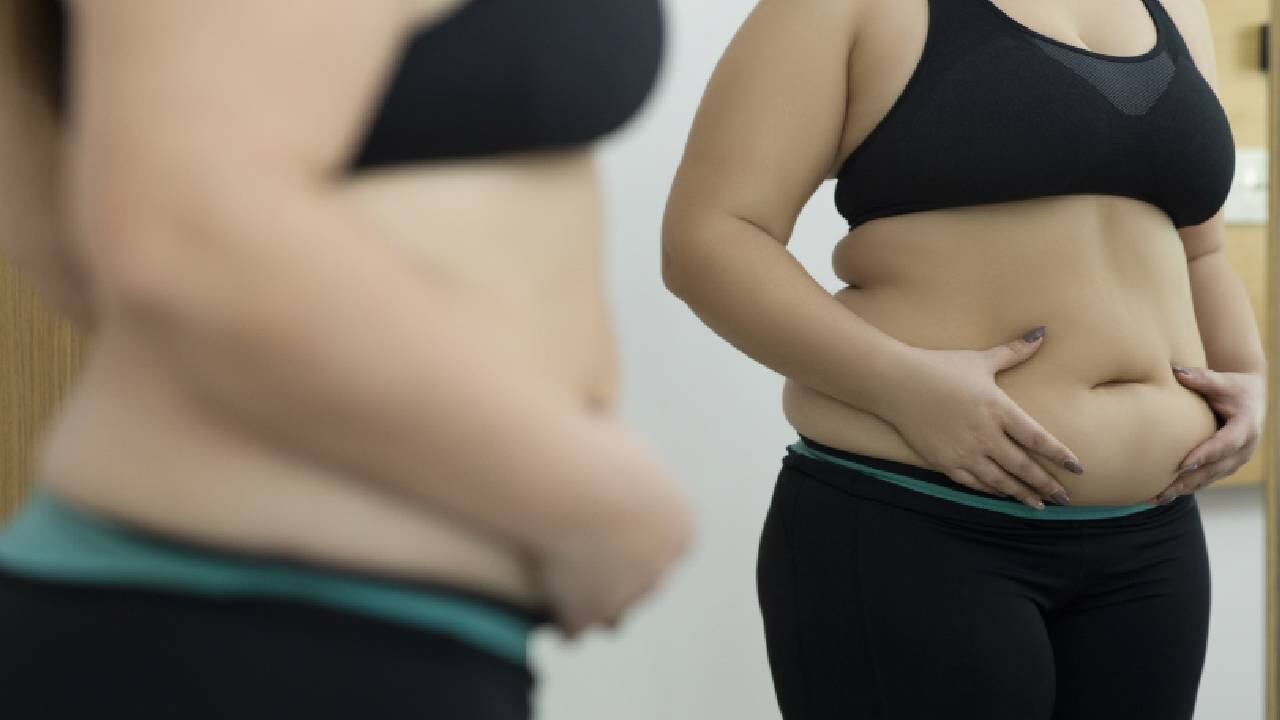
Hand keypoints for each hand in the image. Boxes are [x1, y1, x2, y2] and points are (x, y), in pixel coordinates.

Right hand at [531, 423, 693, 637]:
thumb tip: (611, 445)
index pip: (666, 542)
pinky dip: (564, 618)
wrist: (567, 481)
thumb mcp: (624, 441)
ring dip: (595, 601)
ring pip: (616, 611)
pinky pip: (577, 625)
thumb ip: (626, 459)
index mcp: (679, 527)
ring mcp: (626, 594)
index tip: (609, 527)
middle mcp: (662, 566)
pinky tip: (548, 609)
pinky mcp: (588, 612)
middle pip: (644, 578)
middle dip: (618, 571)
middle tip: (584, 556)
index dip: (636, 536)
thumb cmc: (595, 451)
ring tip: (566, 586)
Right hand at [882, 326, 1082, 508]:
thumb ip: (1014, 351)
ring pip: (999, 480)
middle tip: (1063, 498)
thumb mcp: (980, 359)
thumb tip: (1042, 333)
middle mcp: (984, 435)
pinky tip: (1000, 493)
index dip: (1059, 455)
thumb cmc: (939, 367)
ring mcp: (963, 451)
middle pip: (1022, 466)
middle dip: (1045, 484)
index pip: (1037, 438)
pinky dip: (990, 490)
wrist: (896, 383)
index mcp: (998, 409)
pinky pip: (972, 482)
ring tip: (1037, 505)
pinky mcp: (943, 461)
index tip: (1077, 468)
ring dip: (1020, 493)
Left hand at [1151, 365, 1266, 503]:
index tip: (1184, 464)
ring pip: (1209, 479)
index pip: (1224, 444)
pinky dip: (1186, 488)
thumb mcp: (1221, 380)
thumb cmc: (1233, 386)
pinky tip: (1162, 496)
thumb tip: (1176, 371)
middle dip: (1189, 480)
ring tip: (1157, 498)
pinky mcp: (1225, 466)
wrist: (1250, 397)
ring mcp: (1235, 461)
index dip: (1205, 455)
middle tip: (1163, 489)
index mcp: (1245, 427)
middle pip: (1215, 469)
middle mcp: (1244, 449)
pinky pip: (1206, 480)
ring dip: (1184, 490)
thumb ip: (1201, 377)